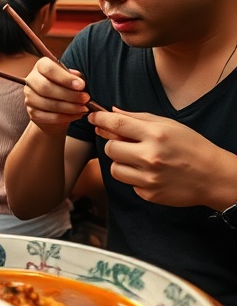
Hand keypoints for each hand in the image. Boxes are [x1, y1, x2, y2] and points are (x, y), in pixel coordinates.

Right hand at [22, 57, 93, 134]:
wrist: (56, 105)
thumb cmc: (66, 86)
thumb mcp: (72, 77)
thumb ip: (75, 77)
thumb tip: (80, 83)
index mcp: (41, 66)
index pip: (49, 69)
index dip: (65, 78)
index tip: (81, 85)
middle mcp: (31, 80)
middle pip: (45, 87)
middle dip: (69, 95)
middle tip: (85, 99)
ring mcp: (29, 97)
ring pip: (47, 103)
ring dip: (69, 107)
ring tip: (83, 108)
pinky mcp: (32, 112)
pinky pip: (47, 117)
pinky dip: (65, 117)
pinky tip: (77, 115)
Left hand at [90, 108, 236, 209]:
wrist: (213, 176)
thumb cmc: (191, 146)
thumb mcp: (168, 125)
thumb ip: (137, 118)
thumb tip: (110, 111)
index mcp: (155, 135)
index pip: (116, 124)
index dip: (100, 119)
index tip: (93, 117)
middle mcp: (150, 157)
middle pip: (110, 148)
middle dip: (114, 143)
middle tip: (125, 143)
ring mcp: (149, 178)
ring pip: (114, 169)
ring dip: (121, 162)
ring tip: (139, 159)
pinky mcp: (149, 194)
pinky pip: (128, 183)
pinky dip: (134, 177)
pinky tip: (150, 173)